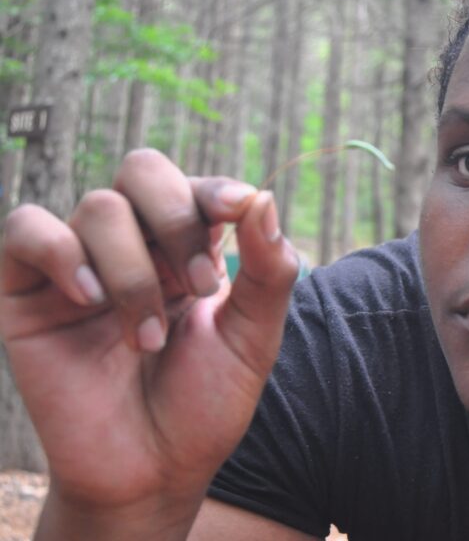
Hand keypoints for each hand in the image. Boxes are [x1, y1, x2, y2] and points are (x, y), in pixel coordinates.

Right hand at [0, 149, 297, 530]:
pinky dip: (61, 252)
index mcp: (188, 246)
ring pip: (99, 206)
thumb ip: (268, 269)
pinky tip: (89, 299)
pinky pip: (27, 229)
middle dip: (177, 218)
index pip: (195, 185)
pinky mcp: (27, 291)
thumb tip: (264, 196)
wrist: (152, 472)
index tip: (237, 208)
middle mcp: (134, 245)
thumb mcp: (255, 337)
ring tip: (150, 338)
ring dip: (136, 271)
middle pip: (143, 170)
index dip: (214, 188)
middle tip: (198, 288)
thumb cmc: (205, 404)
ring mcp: (80, 264)